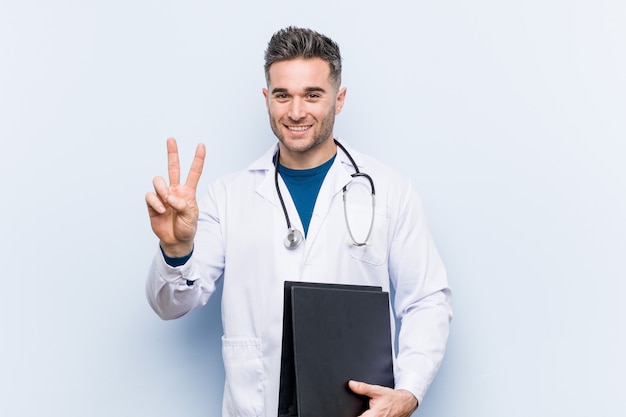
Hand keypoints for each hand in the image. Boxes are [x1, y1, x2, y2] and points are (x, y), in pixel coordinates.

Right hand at [145, 138, 205, 256]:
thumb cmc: (186, 228)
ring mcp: (163, 196)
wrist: (175, 241)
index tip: (201, 145)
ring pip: (158, 180)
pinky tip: (162, 211)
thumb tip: (169, 196)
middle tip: (171, 139)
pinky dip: (156, 202)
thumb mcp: (191, 217)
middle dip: (172, 153)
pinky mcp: (152, 203)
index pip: (194, 173)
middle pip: (173, 168)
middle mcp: (175, 190)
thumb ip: (182, 205)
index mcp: (188, 192)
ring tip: (167, 202)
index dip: (198, 159)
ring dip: (162, 190)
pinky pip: (150, 195)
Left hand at [348, 380, 417, 416]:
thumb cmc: (392, 398)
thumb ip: (363, 388)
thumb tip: (351, 384)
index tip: (347, 413)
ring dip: (363, 416)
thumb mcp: (377, 390)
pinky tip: (369, 413)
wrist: (405, 403)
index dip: (352, 416)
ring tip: (365, 411)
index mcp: (374, 415)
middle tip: (360, 410)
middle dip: (357, 415)